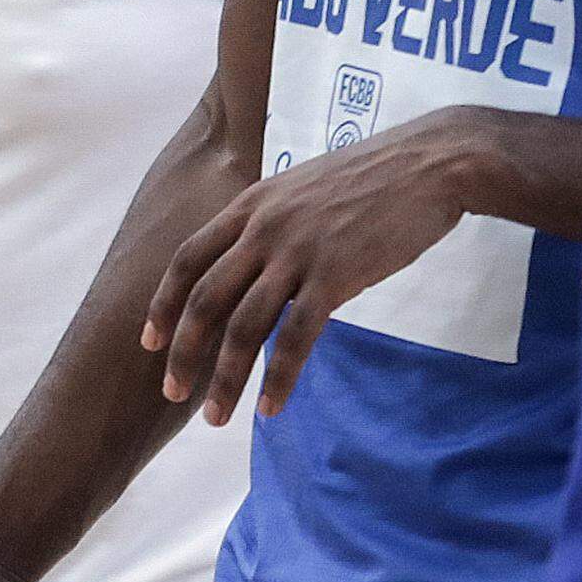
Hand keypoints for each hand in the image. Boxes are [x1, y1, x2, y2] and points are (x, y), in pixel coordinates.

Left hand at [144, 110, 482, 424]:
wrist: (430, 164)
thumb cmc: (376, 177)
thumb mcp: (304, 187)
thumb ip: (274, 221)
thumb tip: (259, 263)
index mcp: (252, 204)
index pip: (188, 259)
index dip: (163, 304)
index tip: (150, 342)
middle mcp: (264, 228)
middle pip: (204, 300)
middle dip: (183, 353)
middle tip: (172, 393)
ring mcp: (298, 252)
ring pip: (243, 327)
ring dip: (224, 379)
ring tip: (215, 418)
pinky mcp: (336, 276)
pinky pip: (295, 338)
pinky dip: (277, 379)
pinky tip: (269, 408)